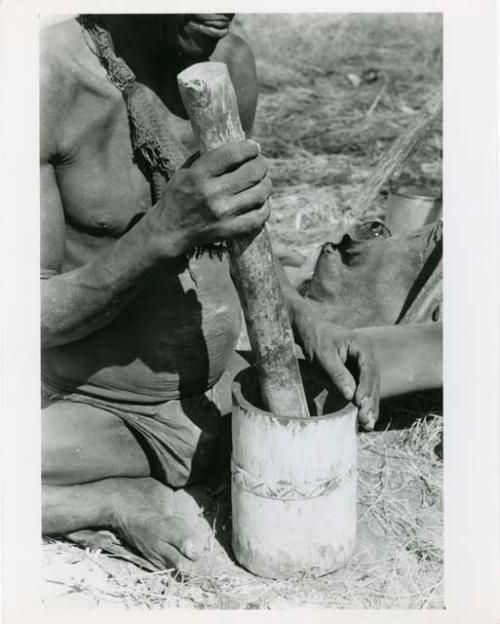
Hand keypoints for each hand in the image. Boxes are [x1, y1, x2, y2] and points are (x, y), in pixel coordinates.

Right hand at [146, 140, 271, 256]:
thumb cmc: (178, 196)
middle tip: (260, 164)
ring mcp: (223, 214)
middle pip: (253, 172)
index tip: (254, 147)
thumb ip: (208, 157)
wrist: (169, 231)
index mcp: (199, 175)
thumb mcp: (185, 171)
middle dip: (261, 164)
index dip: (249, 147)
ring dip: (266, 183)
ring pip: (260, 193)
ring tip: (263, 181)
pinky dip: (265, 206)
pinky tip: (261, 201)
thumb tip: (235, 143)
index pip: (233, 154)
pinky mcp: (229, 230)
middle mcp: (212, 194)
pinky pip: (259, 217)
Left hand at [293, 308, 379, 430]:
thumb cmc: (316, 340)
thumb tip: (350, 395)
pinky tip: (364, 419)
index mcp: (362, 345)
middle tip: (367, 421)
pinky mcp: (358, 374)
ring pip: (371, 388)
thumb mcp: (324, 355)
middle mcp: (367, 355)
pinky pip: (364, 390)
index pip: (368, 368)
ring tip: (368, 425)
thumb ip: (338, 374)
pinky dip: (364, 404)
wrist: (310, 331)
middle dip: (370, 401)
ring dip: (370, 406)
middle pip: (373, 381)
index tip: (360, 402)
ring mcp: (364, 365)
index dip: (366, 387)